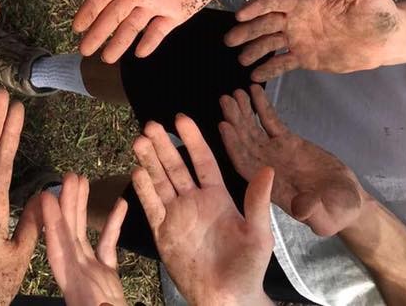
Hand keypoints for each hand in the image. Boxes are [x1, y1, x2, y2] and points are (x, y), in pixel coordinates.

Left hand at [42, 174, 127, 305]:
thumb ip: (97, 303)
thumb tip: (100, 298)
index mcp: (71, 285)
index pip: (57, 249)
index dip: (51, 224)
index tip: (45, 198)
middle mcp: (75, 275)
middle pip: (67, 234)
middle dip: (66, 204)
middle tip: (68, 176)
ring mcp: (90, 274)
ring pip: (83, 234)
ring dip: (82, 207)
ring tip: (83, 180)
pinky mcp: (106, 277)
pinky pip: (107, 246)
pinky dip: (111, 225)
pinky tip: (119, 205)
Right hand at [74, 0, 240, 62]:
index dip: (89, 10)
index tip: (76, 26)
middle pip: (113, 15)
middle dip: (98, 33)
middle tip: (83, 51)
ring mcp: (158, 2)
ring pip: (133, 27)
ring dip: (119, 42)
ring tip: (106, 59)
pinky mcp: (178, 11)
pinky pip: (160, 30)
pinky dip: (150, 42)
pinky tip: (139, 53)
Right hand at [132, 118, 273, 305]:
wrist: (227, 297)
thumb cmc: (248, 267)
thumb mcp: (258, 233)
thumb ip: (257, 201)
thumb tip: (268, 169)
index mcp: (218, 197)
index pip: (202, 161)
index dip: (192, 140)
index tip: (180, 118)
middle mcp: (194, 201)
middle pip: (175, 167)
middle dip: (163, 146)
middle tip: (150, 124)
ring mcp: (177, 215)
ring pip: (159, 182)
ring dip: (149, 161)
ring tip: (139, 141)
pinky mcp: (163, 232)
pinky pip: (151, 207)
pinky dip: (144, 190)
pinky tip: (137, 172)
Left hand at [219, 85, 365, 236]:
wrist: (346, 201)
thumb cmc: (335, 213)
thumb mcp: (326, 215)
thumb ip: (313, 210)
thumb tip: (301, 207)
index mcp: (269, 185)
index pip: (245, 164)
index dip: (233, 146)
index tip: (224, 126)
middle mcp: (266, 167)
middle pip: (244, 142)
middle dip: (235, 121)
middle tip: (225, 100)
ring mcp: (275, 152)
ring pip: (254, 130)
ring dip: (243, 111)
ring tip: (236, 92)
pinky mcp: (287, 142)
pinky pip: (270, 122)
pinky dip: (262, 107)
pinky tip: (254, 91)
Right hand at [224, 0, 399, 81]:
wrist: (388, 38)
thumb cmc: (378, 8)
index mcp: (306, 0)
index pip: (275, 1)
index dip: (256, 7)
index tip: (240, 15)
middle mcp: (298, 19)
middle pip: (265, 23)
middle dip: (246, 31)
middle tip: (229, 40)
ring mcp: (300, 38)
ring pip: (269, 43)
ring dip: (253, 50)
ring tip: (239, 60)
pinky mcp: (306, 57)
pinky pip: (282, 63)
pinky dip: (268, 69)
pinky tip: (255, 76)